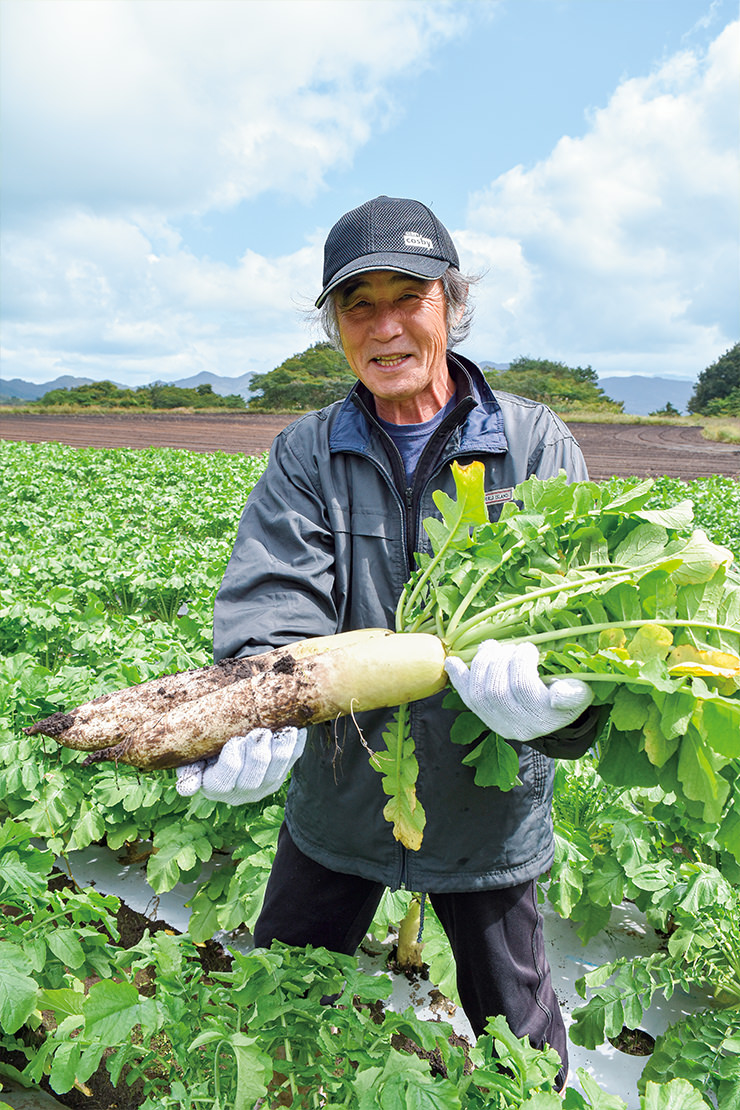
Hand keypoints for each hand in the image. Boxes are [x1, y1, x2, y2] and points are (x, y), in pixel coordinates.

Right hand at [175, 726, 306, 803]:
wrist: (229, 741)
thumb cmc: (204, 747)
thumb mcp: (192, 758)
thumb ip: (188, 769)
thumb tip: (186, 790)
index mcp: (215, 787)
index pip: (223, 782)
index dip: (231, 762)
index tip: (234, 740)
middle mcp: (241, 791)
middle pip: (253, 780)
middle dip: (258, 755)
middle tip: (259, 732)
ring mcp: (264, 784)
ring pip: (277, 772)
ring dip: (281, 750)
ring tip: (282, 731)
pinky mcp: (281, 772)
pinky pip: (293, 759)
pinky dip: (296, 743)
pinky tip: (296, 728)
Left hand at [444, 641, 592, 742]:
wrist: (553, 715)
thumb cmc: (568, 696)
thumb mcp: (580, 693)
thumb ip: (574, 692)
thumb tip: (557, 693)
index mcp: (545, 718)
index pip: (523, 688)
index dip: (520, 662)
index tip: (528, 648)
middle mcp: (519, 726)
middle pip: (496, 690)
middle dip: (498, 661)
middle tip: (508, 647)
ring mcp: (498, 724)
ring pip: (478, 694)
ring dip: (481, 664)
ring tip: (491, 647)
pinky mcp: (484, 718)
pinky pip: (467, 699)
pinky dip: (458, 678)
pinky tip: (452, 662)